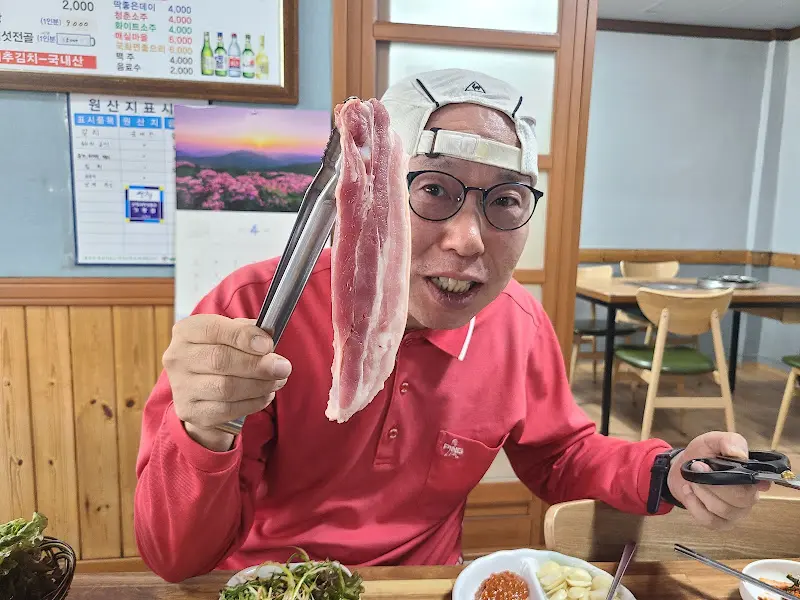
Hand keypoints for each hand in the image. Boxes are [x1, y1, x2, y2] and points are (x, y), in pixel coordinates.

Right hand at [162, 314, 291, 450]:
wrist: (200, 387)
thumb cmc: (221, 352)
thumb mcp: (231, 334)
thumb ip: (248, 332)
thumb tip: (267, 340)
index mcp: (186, 331)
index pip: (213, 330)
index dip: (243, 337)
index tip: (268, 345)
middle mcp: (177, 358)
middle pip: (220, 361)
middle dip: (257, 365)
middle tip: (283, 367)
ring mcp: (181, 387)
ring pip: (226, 388)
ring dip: (260, 385)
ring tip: (278, 380)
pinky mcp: (190, 411)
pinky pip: (227, 410)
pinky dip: (253, 403)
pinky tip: (266, 395)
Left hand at [666, 432, 768, 528]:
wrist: (680, 468)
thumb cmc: (702, 454)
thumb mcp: (713, 440)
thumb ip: (729, 441)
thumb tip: (740, 454)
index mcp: (752, 476)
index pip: (757, 482)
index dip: (740, 477)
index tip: (718, 466)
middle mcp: (749, 497)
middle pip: (740, 498)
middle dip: (714, 482)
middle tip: (697, 466)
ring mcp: (735, 512)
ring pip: (723, 510)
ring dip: (702, 492)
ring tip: (692, 479)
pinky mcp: (720, 523)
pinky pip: (710, 521)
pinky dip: (694, 505)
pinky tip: (689, 492)